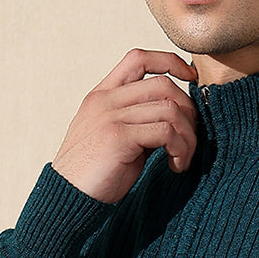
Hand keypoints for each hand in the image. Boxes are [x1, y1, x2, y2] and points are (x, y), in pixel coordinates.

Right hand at [52, 49, 198, 203]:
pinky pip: (165, 132)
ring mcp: (110, 116)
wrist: (68, 199)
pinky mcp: (118, 137)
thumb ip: (139, 121)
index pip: (139, 58)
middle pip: (163, 84)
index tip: (191, 77)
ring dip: (187, 136)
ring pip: (169, 109)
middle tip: (190, 139)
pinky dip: (179, 149)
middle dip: (188, 110)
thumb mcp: (116, 138)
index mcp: (102, 95)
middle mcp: (105, 100)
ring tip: (182, 158)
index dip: (170, 61)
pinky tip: (176, 165)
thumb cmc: (95, 174)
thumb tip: (177, 117)